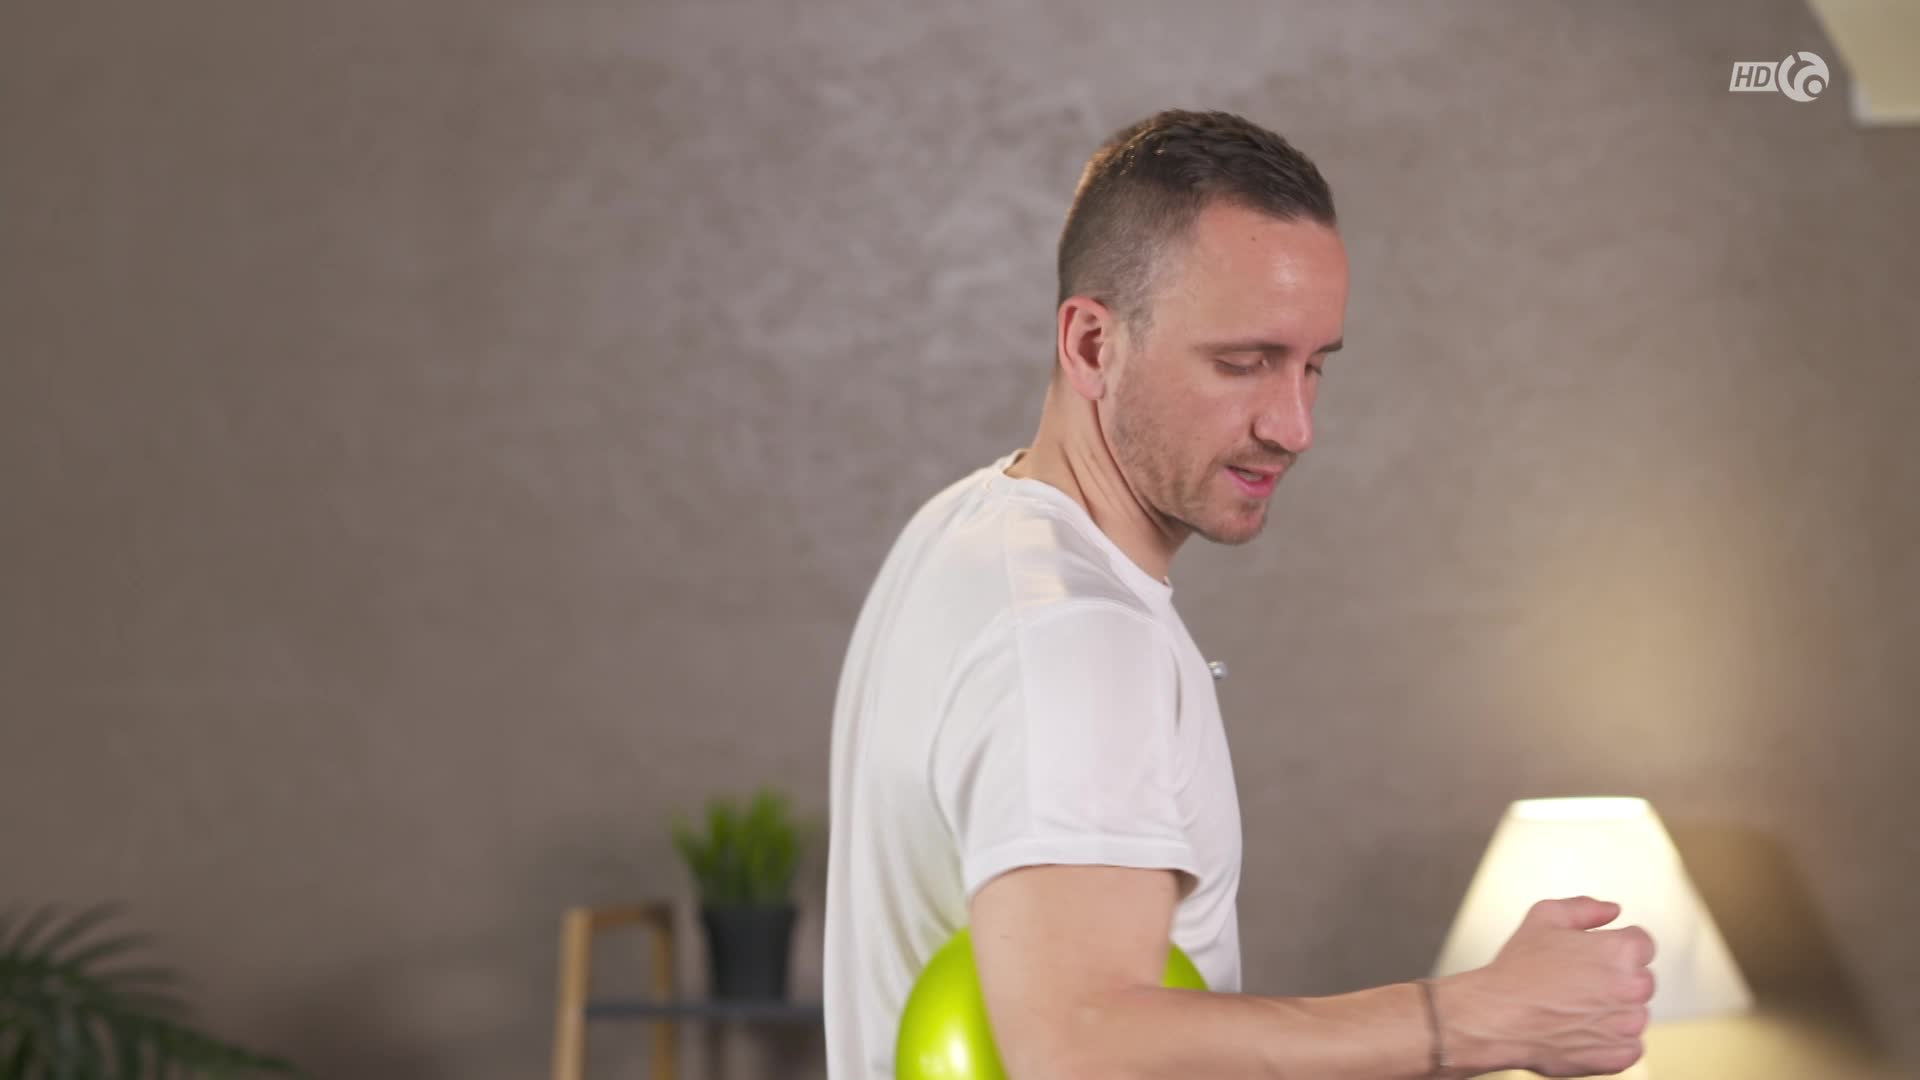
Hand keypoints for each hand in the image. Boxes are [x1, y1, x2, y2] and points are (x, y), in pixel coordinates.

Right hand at [1439, 896, 1656, 1076]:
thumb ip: (1585, 907)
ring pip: (1635, 1013)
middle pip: (1641, 978)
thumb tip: (1611, 910)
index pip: (1642, 943)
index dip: (1615, 946)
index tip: (1595, 957)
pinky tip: (1581, 1029)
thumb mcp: (1544, 917)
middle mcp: (1632, 987)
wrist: (1497, 1017)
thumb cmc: (1518, 971)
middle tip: (1579, 982)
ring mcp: (1628, 1024)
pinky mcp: (1620, 1054)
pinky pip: (1630, 1045)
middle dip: (1616, 979)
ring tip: (1575, 1007)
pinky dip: (1610, 1041)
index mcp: (1621, 950)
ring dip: (1613, 1011)